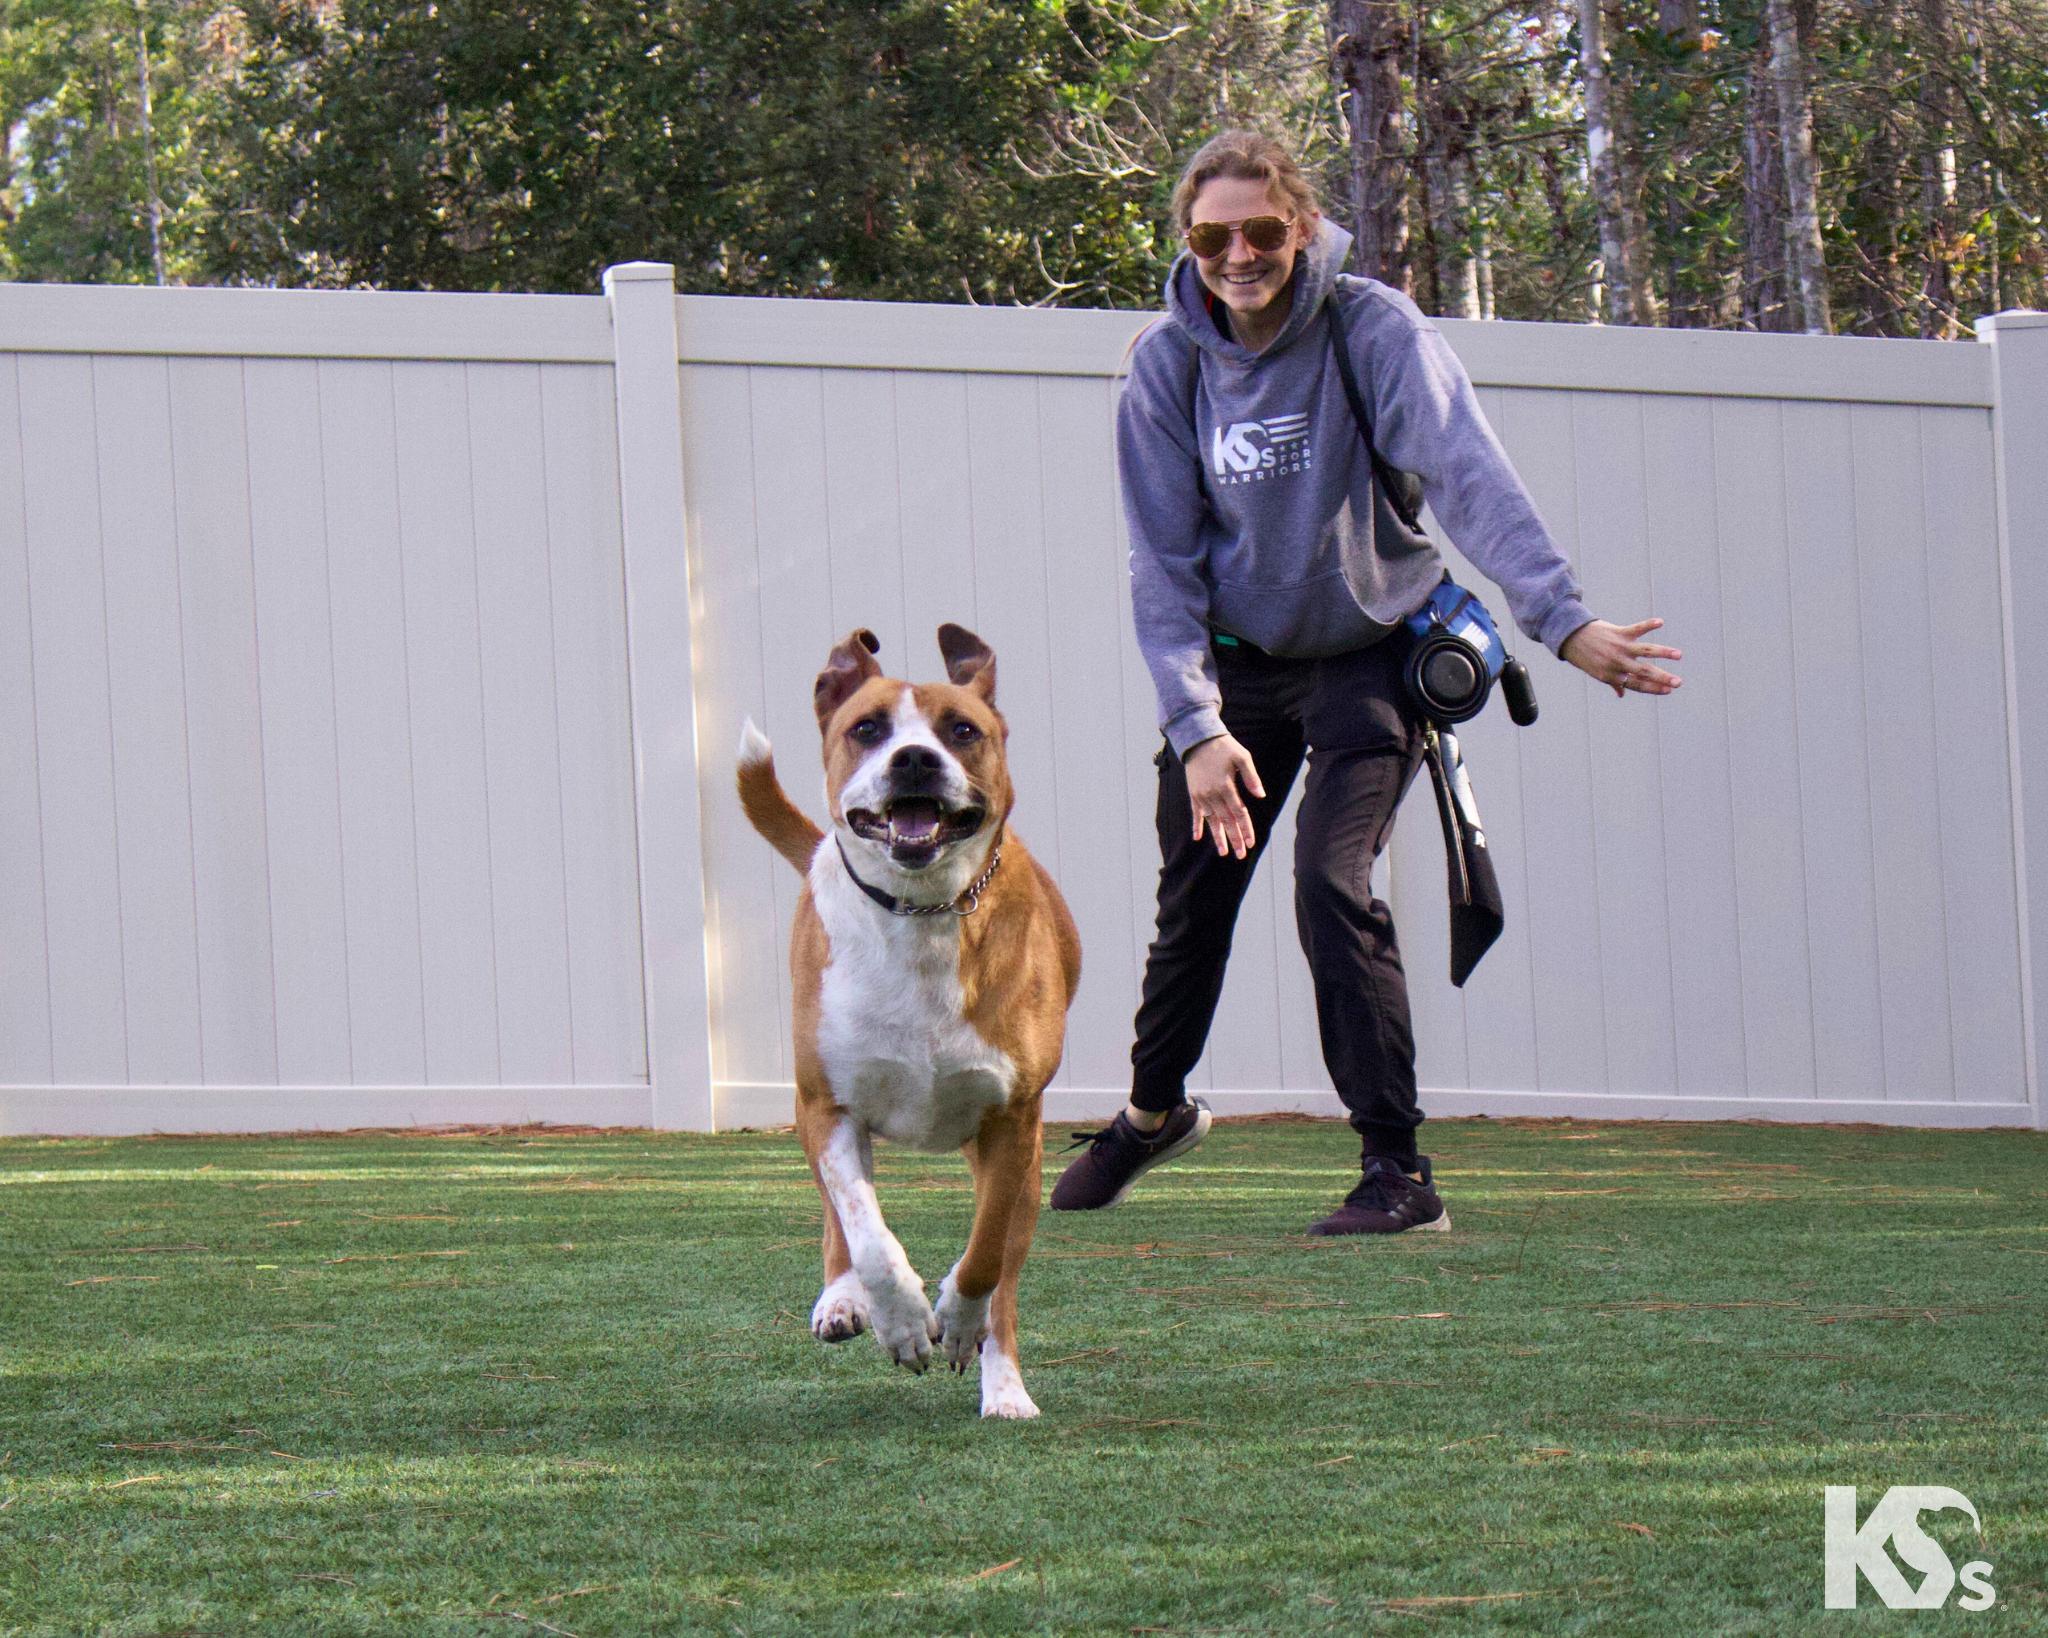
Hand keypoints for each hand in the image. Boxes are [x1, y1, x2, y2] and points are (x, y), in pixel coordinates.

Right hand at [1184, 734, 1264, 858]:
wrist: (1199, 740)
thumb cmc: (1224, 747)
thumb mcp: (1242, 757)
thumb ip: (1251, 777)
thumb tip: (1261, 795)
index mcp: (1226, 786)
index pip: (1239, 813)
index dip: (1245, 828)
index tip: (1251, 843)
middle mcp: (1212, 794)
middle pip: (1226, 821)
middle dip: (1234, 839)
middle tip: (1241, 855)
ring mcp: (1201, 795)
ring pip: (1212, 821)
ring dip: (1218, 837)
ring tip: (1223, 853)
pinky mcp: (1193, 793)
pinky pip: (1196, 813)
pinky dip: (1197, 825)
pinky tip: (1198, 838)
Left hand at [1561, 617, 1682, 698]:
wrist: (1570, 637)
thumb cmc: (1586, 657)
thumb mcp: (1596, 672)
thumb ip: (1612, 682)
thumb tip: (1621, 693)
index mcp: (1612, 675)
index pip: (1637, 684)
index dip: (1653, 688)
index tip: (1669, 691)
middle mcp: (1617, 662)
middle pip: (1644, 671)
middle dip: (1662, 677)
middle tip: (1679, 683)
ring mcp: (1619, 647)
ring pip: (1645, 651)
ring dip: (1663, 652)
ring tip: (1678, 655)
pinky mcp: (1619, 632)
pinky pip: (1636, 628)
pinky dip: (1648, 624)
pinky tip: (1660, 622)